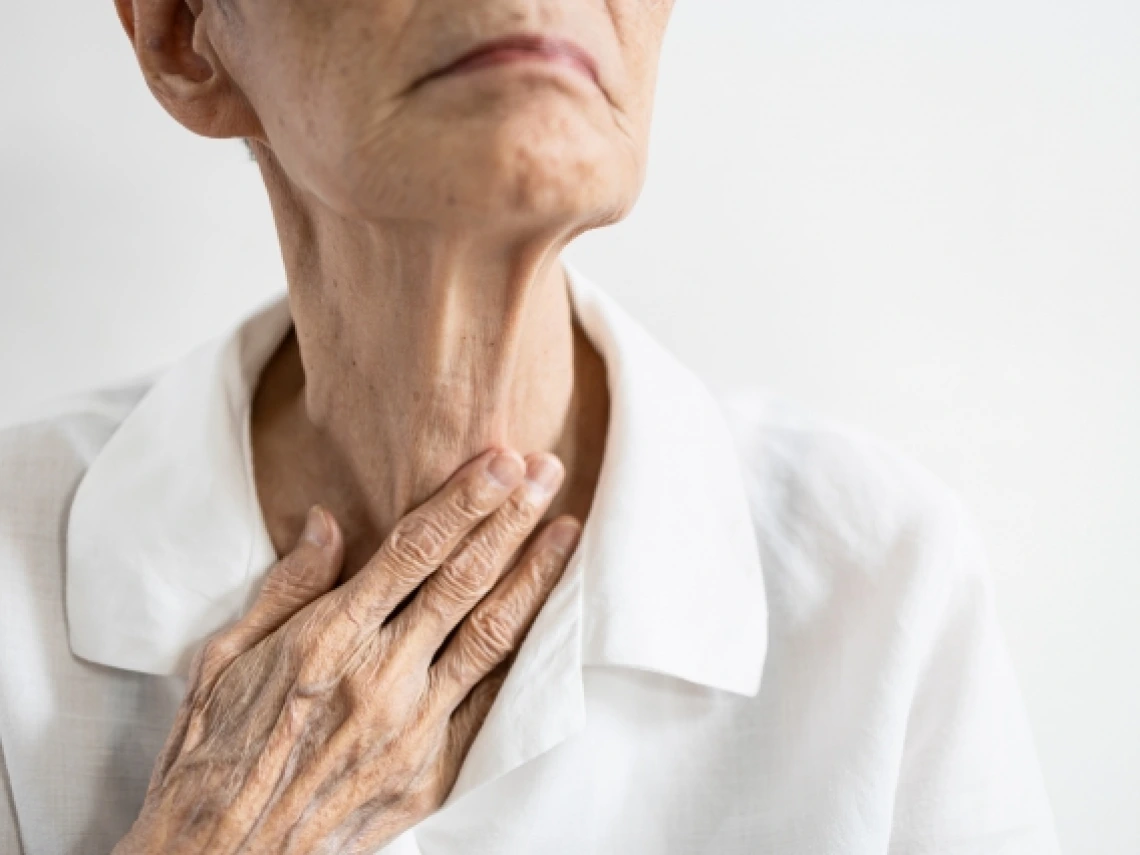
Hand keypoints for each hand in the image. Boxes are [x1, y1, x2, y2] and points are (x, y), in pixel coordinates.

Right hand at [113, 447, 580, 854]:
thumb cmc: (213, 755)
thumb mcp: (223, 659)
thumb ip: (286, 588)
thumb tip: (326, 524)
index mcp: (328, 640)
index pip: (413, 551)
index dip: (464, 500)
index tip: (500, 461)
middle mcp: (380, 677)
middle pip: (464, 581)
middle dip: (510, 518)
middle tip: (546, 470)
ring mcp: (414, 726)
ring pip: (492, 635)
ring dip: (534, 575)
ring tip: (567, 529)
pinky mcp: (432, 770)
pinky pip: (490, 701)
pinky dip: (522, 653)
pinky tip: (546, 616)